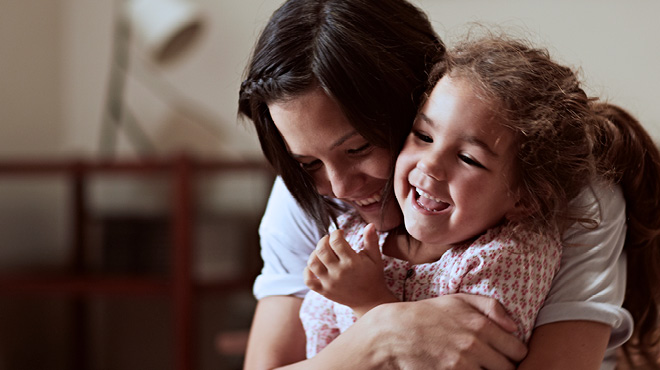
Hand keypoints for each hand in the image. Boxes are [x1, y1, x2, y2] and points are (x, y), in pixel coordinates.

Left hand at [304, 224, 396, 315]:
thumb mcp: (375, 258)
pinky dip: (307, 271)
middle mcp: (339, 273)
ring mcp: (330, 283)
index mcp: (352, 262)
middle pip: (322, 250)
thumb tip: (370, 224)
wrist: (370, 302)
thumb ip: (371, 240)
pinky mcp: (324, 291)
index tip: (340, 233)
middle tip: (330, 240)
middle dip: (324, 240)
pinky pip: (308, 280)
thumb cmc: (373, 276)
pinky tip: (316, 265)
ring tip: (323, 251)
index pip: (336, 242)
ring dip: (315, 253)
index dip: (336, 233)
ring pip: (313, 263)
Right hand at [346, 294, 526, 369]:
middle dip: (502, 366)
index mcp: (480, 325)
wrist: (394, 332)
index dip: (513, 353)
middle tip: (490, 362)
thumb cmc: (428, 314)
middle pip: (508, 369)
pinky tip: (464, 369)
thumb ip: (491, 307)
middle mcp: (474, 346)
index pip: (518, 350)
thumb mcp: (458, 300)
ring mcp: (461, 365)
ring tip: (477, 365)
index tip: (504, 353)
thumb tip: (515, 327)